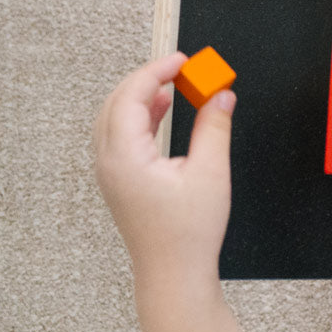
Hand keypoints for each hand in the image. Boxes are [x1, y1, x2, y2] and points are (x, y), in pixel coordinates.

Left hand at [93, 52, 234, 286]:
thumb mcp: (211, 172)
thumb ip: (215, 127)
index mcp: (125, 157)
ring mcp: (110, 171)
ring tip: (174, 81)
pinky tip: (163, 107)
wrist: (174, 272)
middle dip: (147, 77)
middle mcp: (109, 161)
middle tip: (181, 66)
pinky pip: (120, 133)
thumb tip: (222, 94)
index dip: (157, 70)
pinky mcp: (119, 178)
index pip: (132, 96)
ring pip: (114, 116)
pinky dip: (139, 113)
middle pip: (116, 101)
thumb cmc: (189, 232)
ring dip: (141, 94)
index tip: (184, 59)